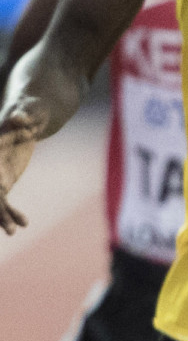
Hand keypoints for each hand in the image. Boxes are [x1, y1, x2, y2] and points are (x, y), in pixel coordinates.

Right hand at [0, 104, 38, 234]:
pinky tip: (23, 224)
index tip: (1, 189)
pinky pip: (5, 199)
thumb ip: (22, 115)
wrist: (31, 115)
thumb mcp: (28, 109)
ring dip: (2, 214)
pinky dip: (12, 211)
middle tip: (4, 223)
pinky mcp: (4, 179)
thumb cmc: (30, 109)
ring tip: (13, 231)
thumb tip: (18, 118)